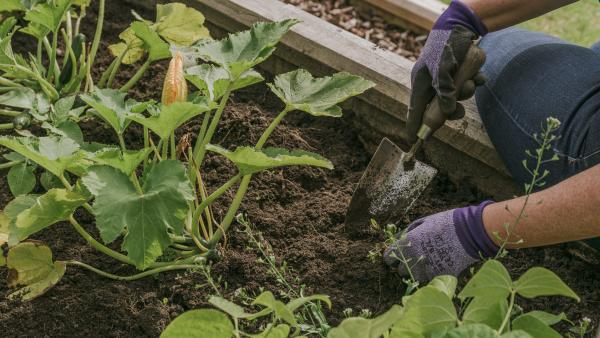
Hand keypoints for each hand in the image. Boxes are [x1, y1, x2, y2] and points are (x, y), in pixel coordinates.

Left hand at [383, 201, 496, 281]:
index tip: (396, 256)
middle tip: (414, 259)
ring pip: (414, 278)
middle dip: (405, 265)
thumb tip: (397, 239)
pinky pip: (429, 280)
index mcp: (406, 244)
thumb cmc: (444, 223)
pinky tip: (438, 266)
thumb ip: (407, 232)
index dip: (392, 257)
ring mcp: (425, 270)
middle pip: (400, 271)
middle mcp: (412, 259)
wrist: (468, 232)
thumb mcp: (423, 222)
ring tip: (427, 263)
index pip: (388, 257)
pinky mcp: (438, 277)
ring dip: (417, 272)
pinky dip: (431, 275)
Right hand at [407, 1, 486, 144]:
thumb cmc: (446, 46)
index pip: (414, 110)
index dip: (414, 126)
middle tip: (460, 113)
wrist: (461, 25)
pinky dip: (474, 82)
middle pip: (438, 107)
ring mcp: (444, 78)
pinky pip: (466, 84)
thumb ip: (445, 92)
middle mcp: (430, 82)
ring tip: (472, 81)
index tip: (413, 142)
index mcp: (420, 82)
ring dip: (465, 92)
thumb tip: (448, 112)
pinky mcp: (457, 72)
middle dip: (451, 109)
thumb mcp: (443, 71)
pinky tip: (479, 76)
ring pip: (454, 96)